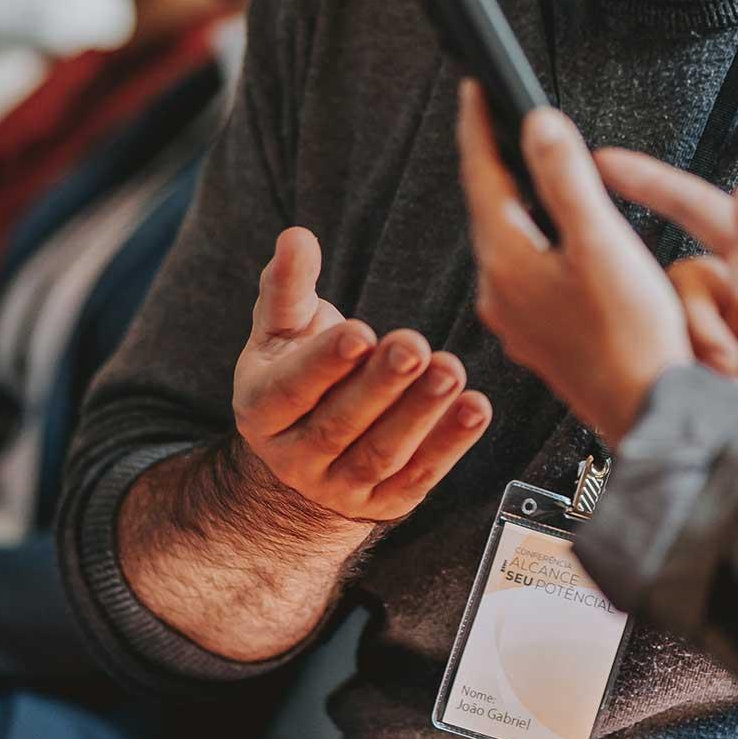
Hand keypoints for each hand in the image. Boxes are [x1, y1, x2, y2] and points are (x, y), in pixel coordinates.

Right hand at [230, 225, 491, 526]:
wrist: (306, 461)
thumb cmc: (298, 373)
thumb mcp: (282, 332)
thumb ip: (289, 286)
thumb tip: (296, 237)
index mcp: (262, 410)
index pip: (291, 389)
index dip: (324, 363)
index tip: (359, 333)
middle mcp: (295, 457)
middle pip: (340, 423)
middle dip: (381, 385)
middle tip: (414, 346)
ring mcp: (340, 487)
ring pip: (382, 453)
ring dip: (421, 413)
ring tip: (451, 370)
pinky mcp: (385, 502)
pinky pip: (420, 475)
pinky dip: (450, 443)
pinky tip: (476, 408)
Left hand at [456, 84, 691, 444]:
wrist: (648, 413)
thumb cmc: (632, 338)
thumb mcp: (603, 243)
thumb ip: (567, 179)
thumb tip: (539, 124)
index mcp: (507, 261)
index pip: (482, 174)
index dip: (479, 125)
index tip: (474, 88)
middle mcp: (499, 291)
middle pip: (491, 207)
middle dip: (498, 161)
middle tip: (501, 120)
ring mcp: (516, 318)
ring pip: (509, 241)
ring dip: (520, 203)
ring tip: (535, 172)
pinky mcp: (539, 337)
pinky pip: (527, 272)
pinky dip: (537, 241)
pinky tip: (563, 242)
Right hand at [598, 153, 737, 488]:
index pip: (696, 206)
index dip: (650, 181)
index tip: (607, 163)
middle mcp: (731, 287)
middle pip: (678, 279)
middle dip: (697, 323)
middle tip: (728, 359)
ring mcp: (715, 326)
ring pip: (670, 321)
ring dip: (698, 354)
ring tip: (734, 381)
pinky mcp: (701, 364)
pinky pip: (671, 354)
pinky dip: (689, 372)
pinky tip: (717, 390)